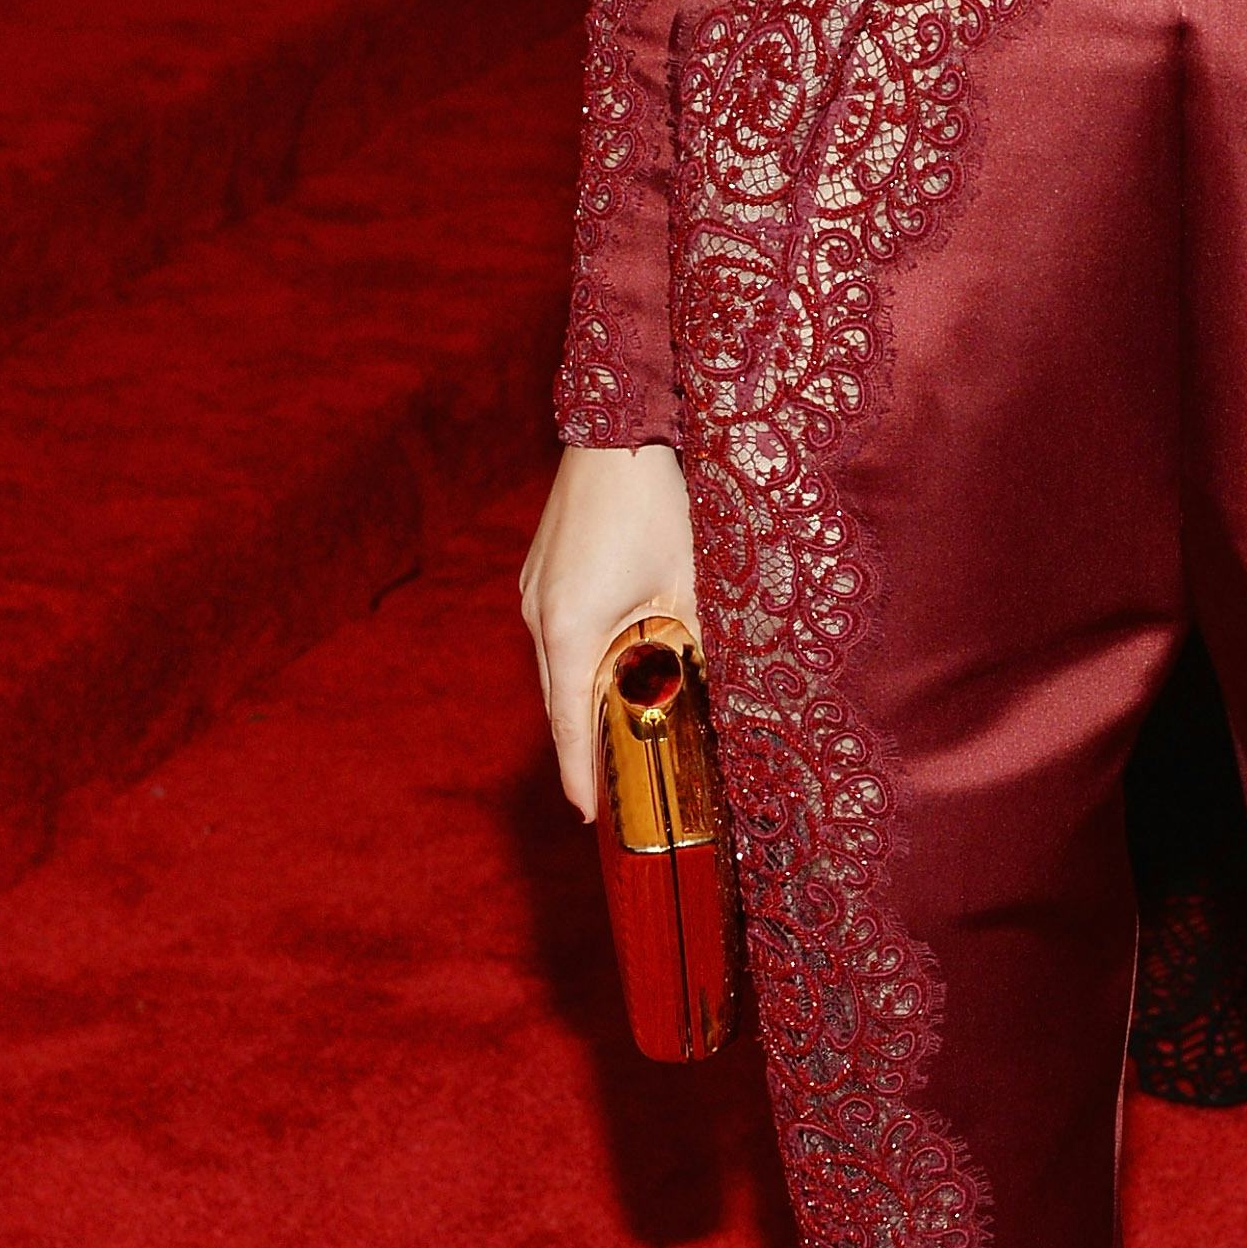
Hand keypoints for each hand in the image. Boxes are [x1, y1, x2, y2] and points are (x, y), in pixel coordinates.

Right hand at [522, 443, 700, 821]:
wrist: (614, 434)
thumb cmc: (653, 508)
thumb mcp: (685, 585)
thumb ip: (693, 645)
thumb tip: (713, 688)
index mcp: (571, 630)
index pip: (569, 724)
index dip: (579, 774)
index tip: (588, 813)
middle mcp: (540, 616)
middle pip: (559, 700)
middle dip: (582, 742)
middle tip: (611, 781)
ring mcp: (533, 592)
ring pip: (556, 665)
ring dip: (582, 695)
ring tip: (616, 722)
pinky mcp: (538, 572)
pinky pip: (555, 633)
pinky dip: (577, 658)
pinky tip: (610, 658)